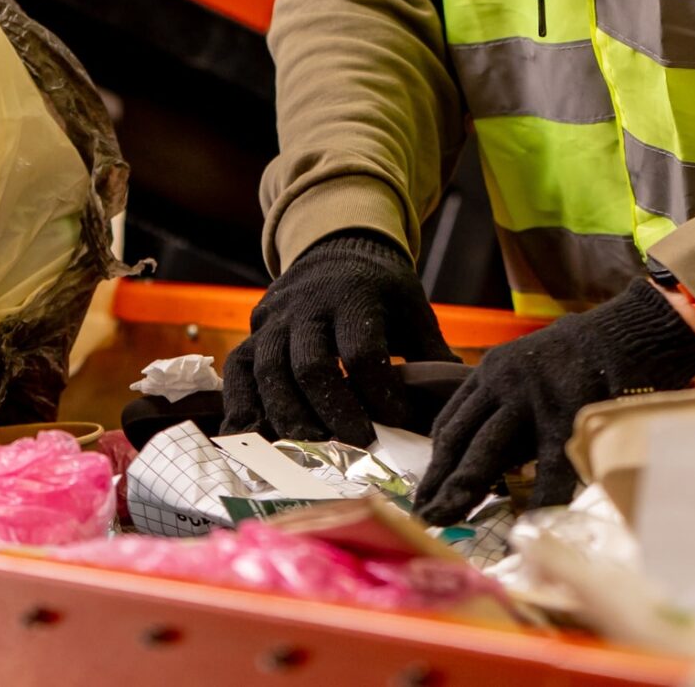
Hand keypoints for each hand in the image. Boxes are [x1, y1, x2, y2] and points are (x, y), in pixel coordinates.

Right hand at [221, 229, 456, 444]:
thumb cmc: (380, 289)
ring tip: (311, 446)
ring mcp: (274, 319)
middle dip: (333, 410)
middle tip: (357, 443)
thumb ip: (431, 351)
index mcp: (354, 294)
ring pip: (269, 371)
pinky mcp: (253, 333)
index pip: (362, 350)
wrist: (335, 249)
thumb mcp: (412, 306)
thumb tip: (456, 398)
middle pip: (311, 365)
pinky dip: (239, 405)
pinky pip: (237, 370)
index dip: (379, 391)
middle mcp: (307, 305)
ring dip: (288, 415)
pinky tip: (248, 437)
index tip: (398, 420)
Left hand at [416, 279, 694, 522]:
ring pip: (488, 449)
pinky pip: (550, 465)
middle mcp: (503, 382)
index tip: (427, 492)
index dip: (438, 461)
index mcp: (492, 373)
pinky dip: (539, 498)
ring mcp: (533, 396)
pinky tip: (528, 525)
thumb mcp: (531, 377)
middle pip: (461, 438)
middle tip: (425, 516)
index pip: (452, 422)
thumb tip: (489, 465)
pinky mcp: (568, 412)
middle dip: (440, 481)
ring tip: (448, 519)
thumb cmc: (583, 361)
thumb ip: (510, 413)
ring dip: (465, 488)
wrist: (630, 331)